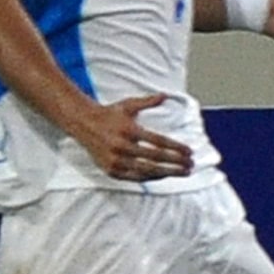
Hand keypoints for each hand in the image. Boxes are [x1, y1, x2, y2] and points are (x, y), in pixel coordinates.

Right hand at [79, 93, 195, 180]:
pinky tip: (164, 175)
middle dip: (176, 163)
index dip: (176, 148)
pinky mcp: (111, 170)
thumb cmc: (109, 114)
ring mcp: (116, 160)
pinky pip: (135, 177)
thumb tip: (165, 95)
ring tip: (182, 172)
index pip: (159, 142)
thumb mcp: (128, 105)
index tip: (189, 152)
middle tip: (190, 165)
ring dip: (168, 172)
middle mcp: (122, 146)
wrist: (83, 124)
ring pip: (147, 170)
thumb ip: (148, 102)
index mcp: (129, 130)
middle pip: (156, 158)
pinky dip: (151, 177)